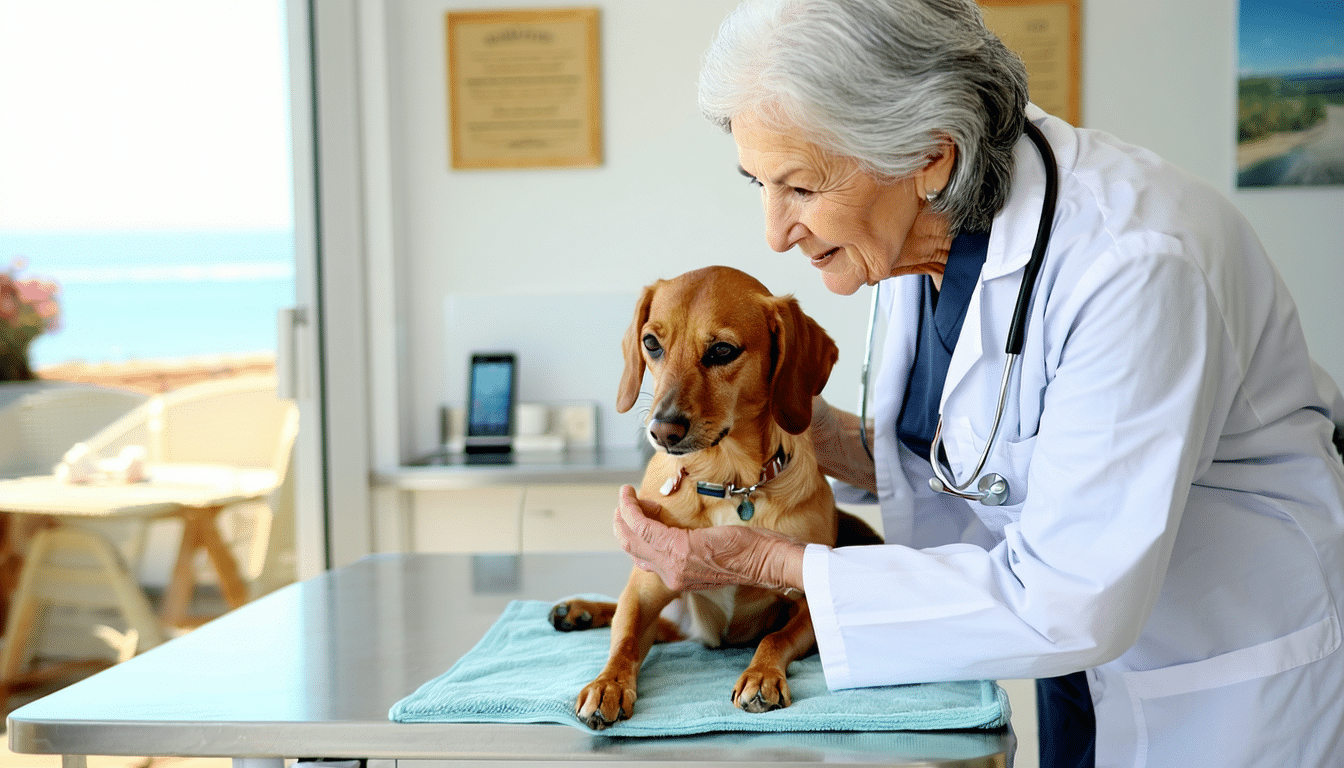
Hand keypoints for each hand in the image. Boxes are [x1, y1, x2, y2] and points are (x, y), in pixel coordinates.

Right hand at [612, 485, 805, 593]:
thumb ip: (691, 550)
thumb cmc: (749, 554)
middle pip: (631, 549)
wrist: (767, 561)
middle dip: (623, 524)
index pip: (643, 560)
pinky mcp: (678, 549)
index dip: (635, 536)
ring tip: (627, 494)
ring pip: (632, 537)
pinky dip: (632, 509)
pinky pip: (643, 527)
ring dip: (625, 512)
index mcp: (679, 579)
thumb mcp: (713, 555)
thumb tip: (679, 534)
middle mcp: (671, 576)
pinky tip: (631, 495)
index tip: (640, 514)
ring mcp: (673, 565)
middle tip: (625, 504)